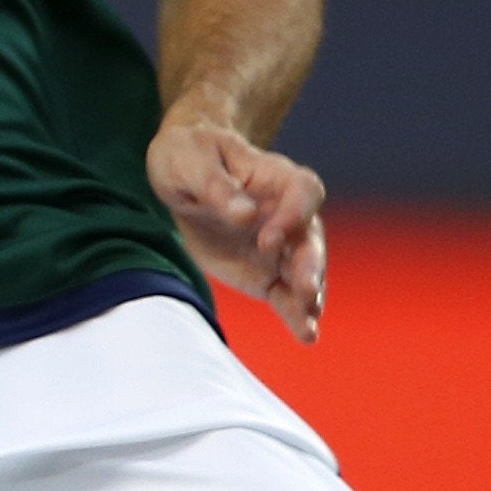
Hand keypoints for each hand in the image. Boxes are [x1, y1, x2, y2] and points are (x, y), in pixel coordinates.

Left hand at [150, 115, 326, 343]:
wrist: (179, 171)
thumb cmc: (189, 155)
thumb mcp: (191, 161)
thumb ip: (216, 187)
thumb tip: (245, 215)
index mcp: (275, 176)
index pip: (303, 192)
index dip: (293, 215)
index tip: (269, 238)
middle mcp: (286, 212)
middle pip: (310, 238)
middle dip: (310, 265)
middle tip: (307, 289)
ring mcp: (279, 245)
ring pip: (303, 271)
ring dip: (309, 296)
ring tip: (310, 321)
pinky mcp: (263, 271)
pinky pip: (285, 294)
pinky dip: (295, 314)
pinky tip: (307, 335)